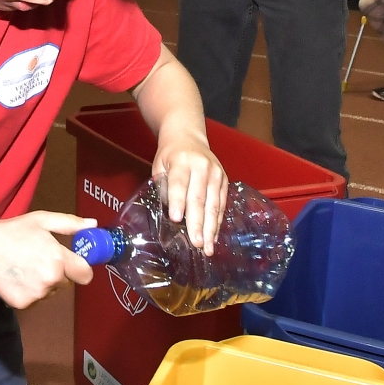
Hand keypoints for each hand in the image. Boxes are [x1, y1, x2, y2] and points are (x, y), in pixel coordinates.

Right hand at [0, 212, 95, 308]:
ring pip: (50, 292)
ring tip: (25, 267)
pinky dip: (29, 292)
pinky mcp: (23, 304)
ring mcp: (37, 294)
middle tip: (39, 260)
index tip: (73, 264)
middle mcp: (51, 279)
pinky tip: (18, 278)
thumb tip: (93, 225)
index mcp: (58, 259)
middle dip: (58, 274)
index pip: (85, 275)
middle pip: (66, 283)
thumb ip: (71, 224)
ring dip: (44, 283)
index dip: (80, 269)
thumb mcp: (42, 220)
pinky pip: (35, 300)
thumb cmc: (13, 231)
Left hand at [153, 133, 227, 255]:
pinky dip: (217, 222)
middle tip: (196, 243)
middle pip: (199, 198)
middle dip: (197, 223)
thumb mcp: (159, 166)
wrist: (188, 137)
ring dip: (210, 228)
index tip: (177, 219)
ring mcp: (215, 173)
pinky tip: (213, 237)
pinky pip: (222, 204)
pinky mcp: (224, 180)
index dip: (178, 202)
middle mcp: (201, 167)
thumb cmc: (170, 156)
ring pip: (214, 204)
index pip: (179, 184)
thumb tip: (169, 216)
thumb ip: (164, 188)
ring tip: (207, 247)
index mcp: (181, 161)